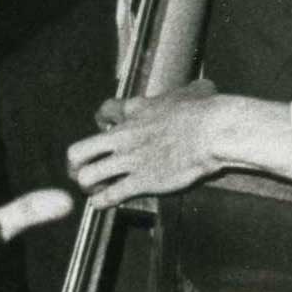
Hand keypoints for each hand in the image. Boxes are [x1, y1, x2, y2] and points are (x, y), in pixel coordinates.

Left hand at [65, 83, 291, 207]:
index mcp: (135, 110)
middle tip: (84, 170)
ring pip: (87, 177)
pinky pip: (109, 196)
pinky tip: (103, 204)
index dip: (101, 121)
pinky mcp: (141, 181)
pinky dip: (102, 202)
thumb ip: (189, 91)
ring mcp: (130, 160)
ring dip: (88, 186)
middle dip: (76, 165)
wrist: (215, 131)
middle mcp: (124, 136)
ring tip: (96, 190)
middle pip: (78, 151)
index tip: (105, 128)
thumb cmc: (209, 109)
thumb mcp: (195, 91)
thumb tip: (202, 88)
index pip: (104, 111)